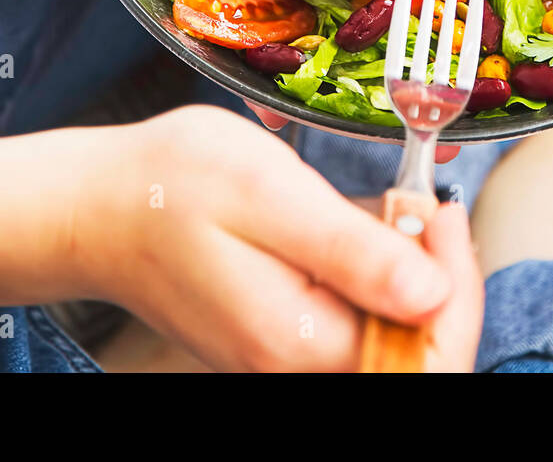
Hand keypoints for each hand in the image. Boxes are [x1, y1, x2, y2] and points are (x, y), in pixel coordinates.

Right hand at [77, 105, 478, 370]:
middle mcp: (296, 366)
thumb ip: (350, 250)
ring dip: (411, 272)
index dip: (458, 281)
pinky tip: (358, 226)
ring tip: (391, 207)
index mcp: (299, 342)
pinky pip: (358, 320)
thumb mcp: (269, 193)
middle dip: (440, 276)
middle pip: (417, 350)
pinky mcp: (283, 337)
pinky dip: (376, 273)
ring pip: (393, 334)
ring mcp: (288, 357)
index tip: (441, 210)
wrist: (95, 206)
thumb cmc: (170, 185)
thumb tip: (432, 293)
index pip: (428, 351)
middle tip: (420, 204)